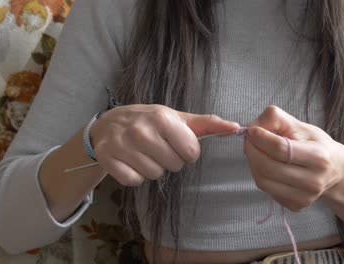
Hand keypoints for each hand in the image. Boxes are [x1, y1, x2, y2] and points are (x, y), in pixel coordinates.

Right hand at [91, 104, 239, 185]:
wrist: (109, 123)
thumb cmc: (150, 121)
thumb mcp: (179, 118)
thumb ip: (208, 124)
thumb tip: (236, 128)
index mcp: (162, 119)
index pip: (191, 153)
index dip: (186, 151)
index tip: (176, 143)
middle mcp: (141, 131)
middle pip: (174, 166)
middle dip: (170, 160)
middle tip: (158, 147)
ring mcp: (122, 145)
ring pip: (154, 175)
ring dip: (153, 168)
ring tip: (144, 153)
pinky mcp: (108, 159)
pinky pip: (133, 181)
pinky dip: (134, 175)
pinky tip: (131, 161)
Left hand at [244, 105, 343, 210]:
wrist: (335, 170)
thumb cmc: (315, 144)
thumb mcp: (300, 126)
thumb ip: (276, 118)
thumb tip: (252, 127)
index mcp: (319, 157)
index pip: (280, 149)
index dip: (260, 138)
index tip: (251, 130)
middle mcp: (314, 181)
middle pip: (268, 167)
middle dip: (251, 150)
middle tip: (248, 140)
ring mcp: (305, 197)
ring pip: (263, 181)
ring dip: (252, 163)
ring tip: (256, 151)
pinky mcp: (295, 206)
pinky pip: (266, 189)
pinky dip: (259, 174)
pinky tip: (267, 165)